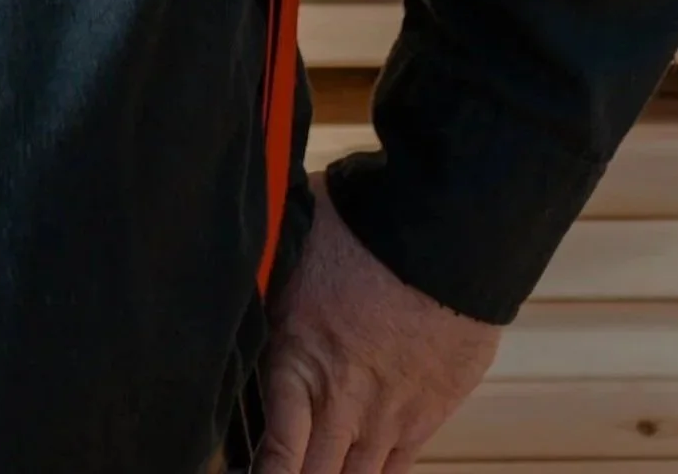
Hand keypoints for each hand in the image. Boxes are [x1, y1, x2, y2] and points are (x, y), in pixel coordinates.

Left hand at [255, 188, 500, 473]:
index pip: (276, 453)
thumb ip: (265, 283)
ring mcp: (387, 416)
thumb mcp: (291, 247)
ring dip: (336, 473)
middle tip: (287, 466)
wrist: (443, 239)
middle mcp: (342, 404)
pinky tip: (358, 468)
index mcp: (297, 361)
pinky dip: (374, 473)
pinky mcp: (428, 416)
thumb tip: (235, 271)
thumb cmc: (359, 229)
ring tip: (323, 463)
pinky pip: (395, 467)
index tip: (251, 472)